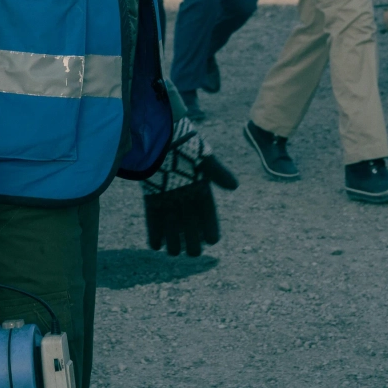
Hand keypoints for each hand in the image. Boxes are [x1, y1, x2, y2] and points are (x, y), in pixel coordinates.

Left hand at [141, 116, 238, 256]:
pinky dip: (154, 231)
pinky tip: (155, 245)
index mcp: (200, 187)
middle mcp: (184, 194)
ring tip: (174, 252)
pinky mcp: (152, 196)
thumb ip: (217, 172)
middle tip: (194, 253)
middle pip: (190, 221)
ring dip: (173, 238)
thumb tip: (234, 186)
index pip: (207, 211)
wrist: (159, 134)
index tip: (213, 240)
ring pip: (172, 222)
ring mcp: (168, 196)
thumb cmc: (184, 145)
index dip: (210, 226)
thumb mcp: (204, 158)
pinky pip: (154, 217)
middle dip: (192, 238)